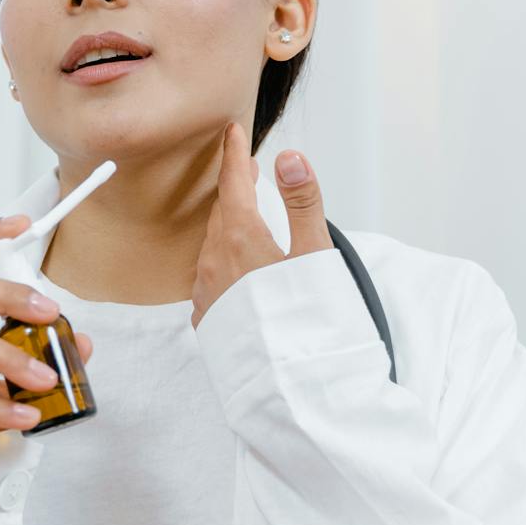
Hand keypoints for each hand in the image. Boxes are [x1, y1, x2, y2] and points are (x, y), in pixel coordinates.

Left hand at [189, 120, 333, 327]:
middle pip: (221, 213)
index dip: (233, 155)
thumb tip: (289, 156)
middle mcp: (214, 264)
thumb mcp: (317, 257)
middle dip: (232, 187)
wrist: (293, 392)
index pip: (232, 185)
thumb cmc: (313, 326)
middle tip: (243, 168)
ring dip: (226, 222)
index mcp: (241, 241)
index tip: (231, 132)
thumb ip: (303, 203)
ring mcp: (208, 295)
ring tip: (242, 211)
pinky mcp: (211, 322)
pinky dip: (222, 258)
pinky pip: (209, 277)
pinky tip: (234, 265)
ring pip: (212, 245)